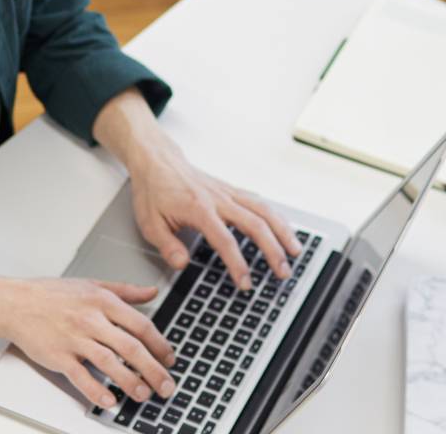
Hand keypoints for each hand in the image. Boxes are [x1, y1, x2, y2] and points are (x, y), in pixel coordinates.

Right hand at [0, 277, 176, 408]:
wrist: (14, 303)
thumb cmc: (51, 294)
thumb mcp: (92, 284)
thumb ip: (125, 290)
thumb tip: (152, 292)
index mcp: (103, 301)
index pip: (141, 325)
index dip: (160, 344)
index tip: (170, 359)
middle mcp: (92, 320)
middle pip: (131, 348)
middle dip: (154, 370)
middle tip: (167, 385)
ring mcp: (74, 339)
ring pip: (110, 363)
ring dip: (131, 382)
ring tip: (144, 395)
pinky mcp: (58, 356)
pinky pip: (81, 377)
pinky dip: (96, 391)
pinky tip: (110, 401)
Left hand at [129, 146, 301, 291]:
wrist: (157, 161)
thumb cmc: (154, 190)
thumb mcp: (150, 223)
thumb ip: (167, 246)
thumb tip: (182, 264)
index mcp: (199, 209)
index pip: (225, 240)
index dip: (238, 264)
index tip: (245, 282)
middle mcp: (219, 199)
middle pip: (255, 224)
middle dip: (273, 250)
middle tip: (282, 272)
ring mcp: (228, 193)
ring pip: (264, 210)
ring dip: (283, 231)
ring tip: (296, 252)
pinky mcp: (231, 190)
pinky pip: (260, 202)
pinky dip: (276, 217)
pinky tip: (285, 229)